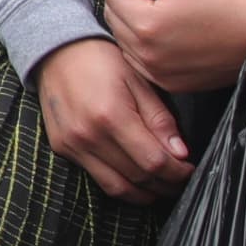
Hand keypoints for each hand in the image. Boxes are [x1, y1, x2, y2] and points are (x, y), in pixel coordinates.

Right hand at [35, 38, 190, 200]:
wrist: (57, 51)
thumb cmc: (101, 59)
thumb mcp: (138, 79)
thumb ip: (159, 118)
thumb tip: (180, 153)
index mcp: (111, 115)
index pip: (153, 161)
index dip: (177, 172)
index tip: (189, 169)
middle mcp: (89, 136)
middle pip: (137, 177)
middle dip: (165, 184)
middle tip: (180, 179)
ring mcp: (73, 145)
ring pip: (117, 187)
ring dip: (144, 193)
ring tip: (161, 186)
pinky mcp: (63, 149)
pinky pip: (97, 178)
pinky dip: (121, 184)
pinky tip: (135, 177)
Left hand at [94, 0, 245, 93]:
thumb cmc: (226, 2)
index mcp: (147, 25)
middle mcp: (146, 54)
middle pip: (115, 20)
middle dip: (127, 3)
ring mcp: (157, 73)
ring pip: (124, 42)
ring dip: (133, 25)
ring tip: (160, 12)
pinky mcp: (169, 85)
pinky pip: (140, 63)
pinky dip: (143, 47)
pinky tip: (164, 35)